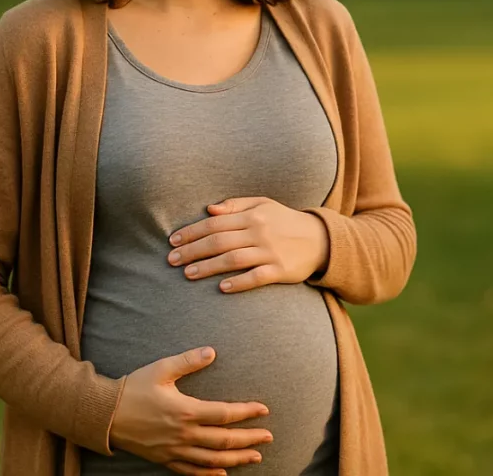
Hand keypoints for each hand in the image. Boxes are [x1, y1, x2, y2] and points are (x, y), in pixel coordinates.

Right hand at [108, 346, 272, 475]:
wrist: (105, 414)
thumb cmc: (134, 387)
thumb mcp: (161, 369)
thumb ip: (188, 361)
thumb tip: (212, 351)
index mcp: (185, 410)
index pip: (224, 414)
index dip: (247, 412)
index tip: (264, 410)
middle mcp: (183, 434)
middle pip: (224, 440)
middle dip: (249, 439)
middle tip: (269, 437)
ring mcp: (174, 450)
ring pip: (212, 460)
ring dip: (236, 459)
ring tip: (255, 457)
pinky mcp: (165, 460)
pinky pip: (191, 472)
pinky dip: (209, 474)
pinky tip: (223, 473)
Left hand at [167, 197, 328, 293]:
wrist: (320, 239)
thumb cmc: (284, 221)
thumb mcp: (263, 204)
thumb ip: (235, 205)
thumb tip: (208, 210)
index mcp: (252, 215)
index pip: (215, 223)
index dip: (192, 232)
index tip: (172, 241)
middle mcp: (259, 232)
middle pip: (219, 241)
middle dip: (193, 250)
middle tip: (172, 260)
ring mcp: (270, 252)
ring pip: (233, 259)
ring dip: (208, 267)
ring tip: (188, 274)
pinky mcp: (280, 271)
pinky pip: (256, 277)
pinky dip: (238, 282)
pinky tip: (221, 288)